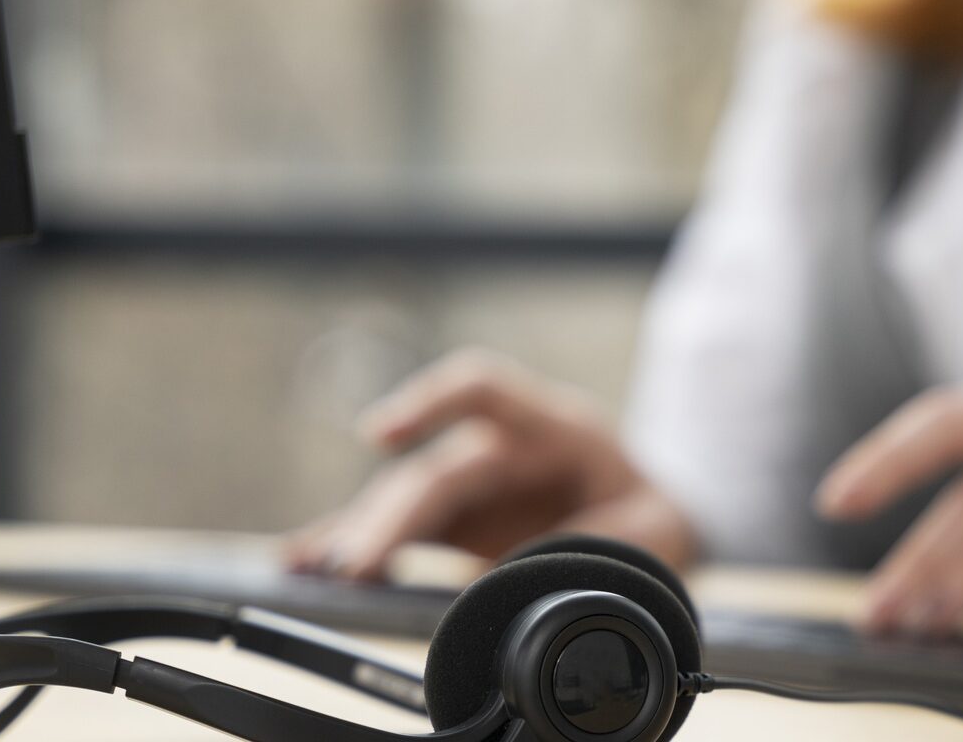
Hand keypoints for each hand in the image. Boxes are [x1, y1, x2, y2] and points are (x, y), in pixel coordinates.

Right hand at [284, 350, 696, 579]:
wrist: (653, 520)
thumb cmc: (654, 514)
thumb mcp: (658, 530)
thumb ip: (607, 545)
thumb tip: (537, 571)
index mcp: (553, 427)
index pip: (484, 390)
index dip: (429, 402)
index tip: (379, 434)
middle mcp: (499, 446)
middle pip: (433, 472)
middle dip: (391, 517)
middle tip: (356, 565)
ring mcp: (470, 482)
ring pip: (403, 500)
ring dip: (359, 534)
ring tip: (312, 567)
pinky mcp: (452, 519)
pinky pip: (394, 527)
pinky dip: (350, 544)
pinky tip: (304, 562)